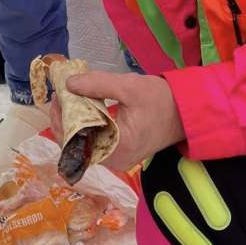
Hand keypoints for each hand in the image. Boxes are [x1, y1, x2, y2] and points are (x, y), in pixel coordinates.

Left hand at [64, 71, 184, 171]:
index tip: (58, 96)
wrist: (187, 112)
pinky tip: (84, 108)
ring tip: (70, 99)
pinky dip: (87, 125)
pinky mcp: (119, 152)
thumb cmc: (161, 100)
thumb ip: (98, 85)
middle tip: (62, 95)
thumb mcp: (129, 87)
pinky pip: (94, 142)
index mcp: (116, 148)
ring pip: (84, 144)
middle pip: (76, 144)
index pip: (75, 140)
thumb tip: (68, 84)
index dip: (60, 118)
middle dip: (65, 119)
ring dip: (74, 121)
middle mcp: (114, 160)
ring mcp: (117, 159)